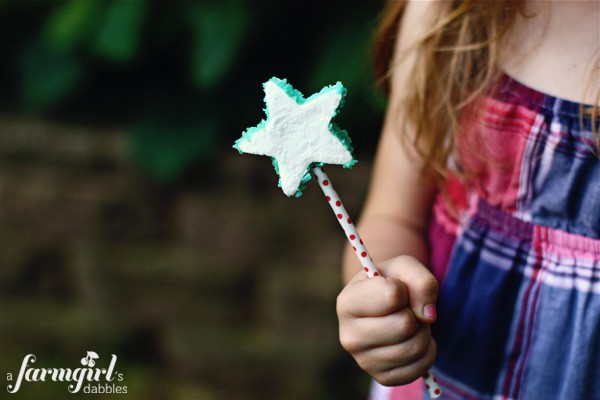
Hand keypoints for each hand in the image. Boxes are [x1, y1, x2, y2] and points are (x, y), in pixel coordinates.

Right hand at [336, 255, 437, 385]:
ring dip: (423, 331)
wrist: (385, 305)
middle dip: (415, 313)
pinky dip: (428, 351)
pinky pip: (420, 367)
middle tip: (406, 309)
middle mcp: (349, 336)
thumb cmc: (393, 281)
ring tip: (410, 323)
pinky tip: (413, 340)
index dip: (403, 288)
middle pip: (404, 325)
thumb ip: (421, 280)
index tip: (395, 288)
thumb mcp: (405, 267)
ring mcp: (363, 361)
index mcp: (347, 303)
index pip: (391, 296)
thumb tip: (427, 315)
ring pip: (414, 347)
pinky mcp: (382, 377)